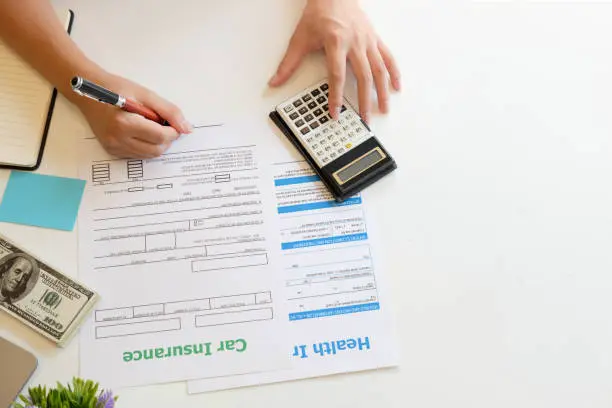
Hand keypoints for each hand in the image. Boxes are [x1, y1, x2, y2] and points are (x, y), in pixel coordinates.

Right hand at [75, 73, 191, 157]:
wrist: (87, 92)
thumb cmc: (116, 89)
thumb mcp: (145, 94)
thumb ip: (168, 111)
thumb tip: (186, 128)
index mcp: (125, 123)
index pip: (160, 136)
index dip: (173, 131)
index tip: (174, 123)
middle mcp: (117, 139)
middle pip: (156, 149)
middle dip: (167, 139)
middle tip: (165, 125)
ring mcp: (113, 147)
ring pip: (149, 155)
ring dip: (157, 144)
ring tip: (152, 127)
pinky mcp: (112, 151)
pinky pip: (138, 155)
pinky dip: (146, 146)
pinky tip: (141, 132)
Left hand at [269, 0, 400, 122]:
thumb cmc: (319, 13)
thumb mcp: (300, 38)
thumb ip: (289, 63)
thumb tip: (276, 81)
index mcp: (336, 41)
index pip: (337, 74)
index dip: (336, 96)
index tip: (335, 112)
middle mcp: (355, 42)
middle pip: (363, 76)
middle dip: (364, 100)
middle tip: (364, 118)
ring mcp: (368, 41)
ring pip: (379, 69)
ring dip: (382, 91)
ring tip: (383, 108)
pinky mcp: (375, 39)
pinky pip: (388, 58)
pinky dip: (394, 73)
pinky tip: (396, 87)